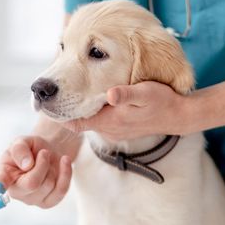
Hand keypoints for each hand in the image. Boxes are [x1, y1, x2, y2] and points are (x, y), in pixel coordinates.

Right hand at [0, 136, 72, 208]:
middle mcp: (15, 191)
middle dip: (42, 164)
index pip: (0, 183)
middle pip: (32, 183)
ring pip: (49, 185)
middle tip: (44, 152)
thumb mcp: (22, 141)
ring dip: (52, 167)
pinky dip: (66, 173)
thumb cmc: (30, 148)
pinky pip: (61, 190)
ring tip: (48, 158)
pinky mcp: (48, 202)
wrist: (48, 152)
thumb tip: (27, 165)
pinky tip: (64, 161)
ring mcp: (32, 199)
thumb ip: (20, 149)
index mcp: (4, 174)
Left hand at [63, 81, 190, 140]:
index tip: (46, 103)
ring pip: (87, 122)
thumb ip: (127, 94)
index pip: (74, 123)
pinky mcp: (119, 128)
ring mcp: (113, 131)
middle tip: (51, 95)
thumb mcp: (145, 93)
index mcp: (108, 121)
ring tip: (66, 94)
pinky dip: (90, 113)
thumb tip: (111, 95)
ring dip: (78, 111)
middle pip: (77, 123)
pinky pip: (97, 122)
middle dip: (65, 111)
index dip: (59, 115)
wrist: (178, 116)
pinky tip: (89, 99)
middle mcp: (107, 129)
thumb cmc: (161, 101)